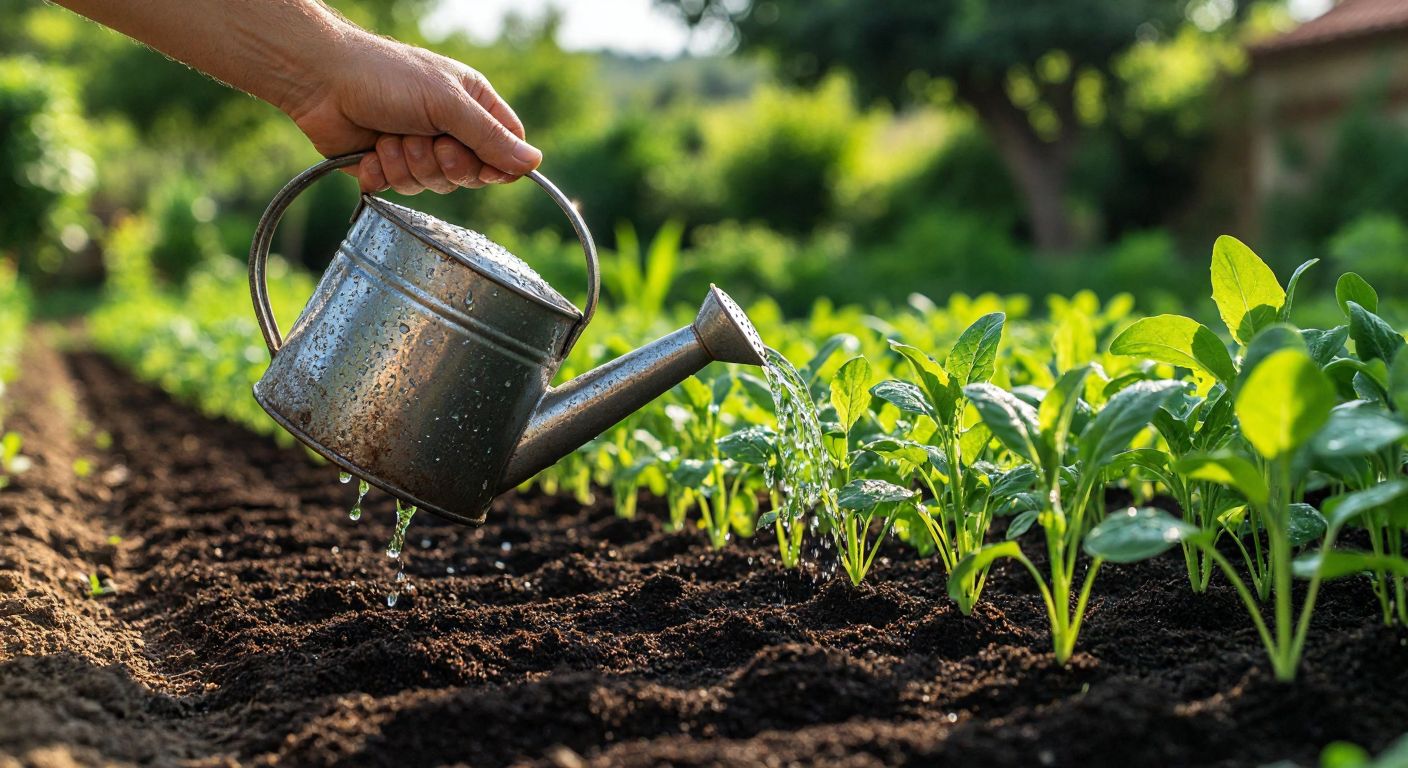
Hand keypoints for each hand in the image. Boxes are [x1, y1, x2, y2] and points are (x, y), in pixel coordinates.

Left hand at [284, 33, 540, 194]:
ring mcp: (418, 150)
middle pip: (469, 175)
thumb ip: (490, 136)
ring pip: (433, 186)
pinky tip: (371, 150)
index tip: (483, 166)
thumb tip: (533, 163)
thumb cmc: (387, 77)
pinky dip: (383, 172)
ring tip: (391, 137)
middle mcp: (449, 130)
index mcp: (473, 106)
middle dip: (443, 163)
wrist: (322, 82)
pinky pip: (399, 190)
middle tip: (428, 140)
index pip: (506, 150)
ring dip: (408, 165)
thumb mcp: (447, 102)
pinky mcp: (388, 167)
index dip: (497, 166)